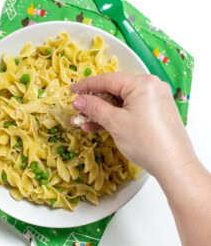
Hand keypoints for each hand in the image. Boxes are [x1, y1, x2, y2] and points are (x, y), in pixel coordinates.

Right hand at [70, 72, 195, 177]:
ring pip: (120, 103)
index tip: (71, 90)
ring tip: (83, 122)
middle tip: (77, 110)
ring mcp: (154, 100)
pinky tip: (98, 126)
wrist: (174, 166)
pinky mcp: (154, 112)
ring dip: (102, 113)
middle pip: (114, 91)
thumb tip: (78, 100)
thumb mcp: (115, 123)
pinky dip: (115, 117)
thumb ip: (95, 108)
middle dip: (94, 103)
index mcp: (142, 83)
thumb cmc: (145, 141)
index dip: (87, 85)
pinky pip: (129, 110)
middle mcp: (150, 87)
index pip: (108, 80)